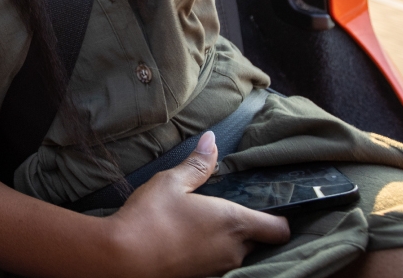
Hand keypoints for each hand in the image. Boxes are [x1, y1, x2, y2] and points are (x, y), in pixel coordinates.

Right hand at [106, 131, 291, 277]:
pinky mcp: (202, 277)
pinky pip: (217, 261)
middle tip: (224, 207)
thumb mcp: (172, 182)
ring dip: (226, 238)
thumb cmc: (151, 217)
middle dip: (247, 226)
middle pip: (258, 240)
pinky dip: (210, 249)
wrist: (123, 259)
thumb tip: (212, 139)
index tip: (267, 205)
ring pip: (236, 251)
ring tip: (201, 221)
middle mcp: (234, 250)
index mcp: (234, 223)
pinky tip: (187, 237)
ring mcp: (218, 267)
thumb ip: (197, 164)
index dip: (279, 218)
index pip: (279, 229)